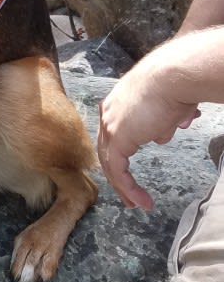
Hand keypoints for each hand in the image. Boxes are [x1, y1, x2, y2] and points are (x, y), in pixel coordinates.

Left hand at [97, 50, 200, 209]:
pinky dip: (127, 188)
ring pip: (110, 163)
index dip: (119, 157)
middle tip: (128, 196)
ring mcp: (110, 125)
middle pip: (107, 151)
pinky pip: (117, 170)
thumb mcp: (168, 108)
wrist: (172, 77)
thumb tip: (167, 131)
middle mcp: (108, 113)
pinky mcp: (118, 137)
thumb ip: (164, 122)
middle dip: (117, 176)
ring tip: (137, 204)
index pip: (112, 136)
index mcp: (116, 104)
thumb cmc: (175, 86)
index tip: (128, 174)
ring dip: (123, 187)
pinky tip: (140, 200)